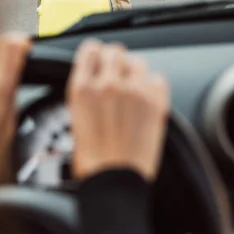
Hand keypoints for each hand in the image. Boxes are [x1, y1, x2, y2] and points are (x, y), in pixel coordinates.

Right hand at [67, 39, 168, 181]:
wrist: (113, 183)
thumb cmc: (92, 160)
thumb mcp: (75, 117)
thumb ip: (85, 92)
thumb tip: (94, 80)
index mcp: (83, 88)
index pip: (90, 49)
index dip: (95, 52)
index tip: (98, 56)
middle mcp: (108, 84)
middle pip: (115, 50)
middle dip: (115, 59)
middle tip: (117, 71)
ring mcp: (134, 91)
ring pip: (137, 61)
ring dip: (135, 70)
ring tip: (133, 85)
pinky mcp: (156, 103)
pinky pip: (158, 78)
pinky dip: (154, 85)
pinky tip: (148, 97)